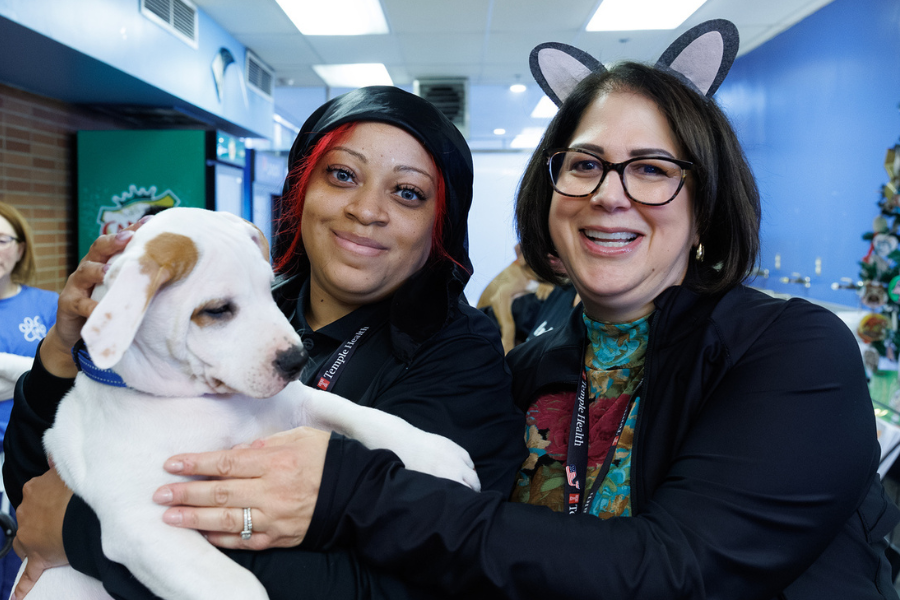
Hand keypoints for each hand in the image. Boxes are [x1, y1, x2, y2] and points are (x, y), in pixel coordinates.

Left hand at [11, 466, 72, 598]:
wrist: (84, 514)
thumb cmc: (81, 492)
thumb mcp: (69, 469)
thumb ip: (61, 462)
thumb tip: (54, 450)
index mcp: (33, 490)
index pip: (35, 494)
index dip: (49, 497)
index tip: (61, 499)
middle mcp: (26, 511)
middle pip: (29, 517)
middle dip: (41, 518)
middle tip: (63, 518)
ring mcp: (29, 536)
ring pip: (24, 542)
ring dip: (33, 543)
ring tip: (51, 543)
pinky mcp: (38, 558)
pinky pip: (28, 574)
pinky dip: (21, 586)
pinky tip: (16, 596)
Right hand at [40, 223, 144, 377]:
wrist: (75, 329)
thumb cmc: (104, 302)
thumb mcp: (121, 287)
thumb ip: (137, 277)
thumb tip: (171, 270)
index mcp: (105, 260)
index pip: (119, 240)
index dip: (133, 229)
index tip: (150, 221)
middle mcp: (90, 266)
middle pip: (99, 248)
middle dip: (113, 241)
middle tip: (128, 238)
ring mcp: (77, 284)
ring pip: (85, 271)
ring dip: (97, 271)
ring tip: (109, 272)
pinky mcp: (69, 303)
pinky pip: (80, 303)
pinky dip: (90, 306)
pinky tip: (100, 309)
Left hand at [152, 427, 329, 549]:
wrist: (357, 492)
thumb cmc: (328, 459)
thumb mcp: (300, 436)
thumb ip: (266, 443)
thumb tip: (236, 452)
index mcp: (276, 461)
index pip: (226, 463)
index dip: (196, 464)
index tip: (172, 464)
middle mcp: (272, 491)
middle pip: (220, 493)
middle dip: (186, 494)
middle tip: (159, 494)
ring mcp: (275, 517)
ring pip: (228, 520)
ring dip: (195, 520)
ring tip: (170, 517)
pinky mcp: (280, 537)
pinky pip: (246, 540)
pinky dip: (222, 538)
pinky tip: (203, 535)